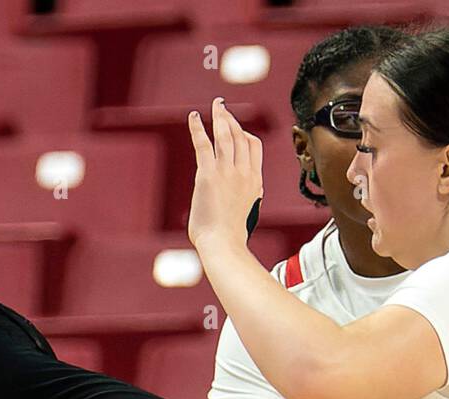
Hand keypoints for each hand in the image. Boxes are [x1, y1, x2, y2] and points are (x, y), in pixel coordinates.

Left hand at [187, 98, 263, 251]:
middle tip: (222, 107)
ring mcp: (227, 172)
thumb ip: (249, 199)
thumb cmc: (232, 236)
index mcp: (255, 181)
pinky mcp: (208, 175)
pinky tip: (193, 116)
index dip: (244, 133)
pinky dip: (198, 127)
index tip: (235, 128)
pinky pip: (203, 144)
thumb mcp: (248, 213)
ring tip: (215, 105)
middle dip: (231, 118)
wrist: (224, 244)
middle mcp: (243, 172)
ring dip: (219, 116)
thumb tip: (253, 196)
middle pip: (240, 135)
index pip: (254, 146)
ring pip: (225, 135)